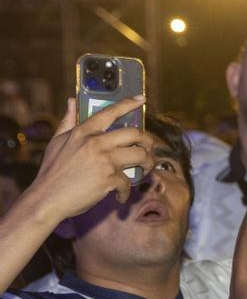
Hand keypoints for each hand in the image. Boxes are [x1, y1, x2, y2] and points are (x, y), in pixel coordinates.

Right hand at [27, 97, 152, 216]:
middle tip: (149, 149)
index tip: (141, 99)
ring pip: (141, 156)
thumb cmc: (52, 172)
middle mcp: (96, 142)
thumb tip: (72, 101)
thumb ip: (68, 121)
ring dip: (148, 164)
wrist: (46, 199)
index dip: (128, 103)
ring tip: (144, 170)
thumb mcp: (57, 142)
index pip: (110, 112)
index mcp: (83, 132)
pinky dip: (126, 192)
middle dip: (148, 142)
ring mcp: (104, 160)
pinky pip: (129, 182)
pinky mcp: (110, 178)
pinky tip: (119, 196)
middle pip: (136, 134)